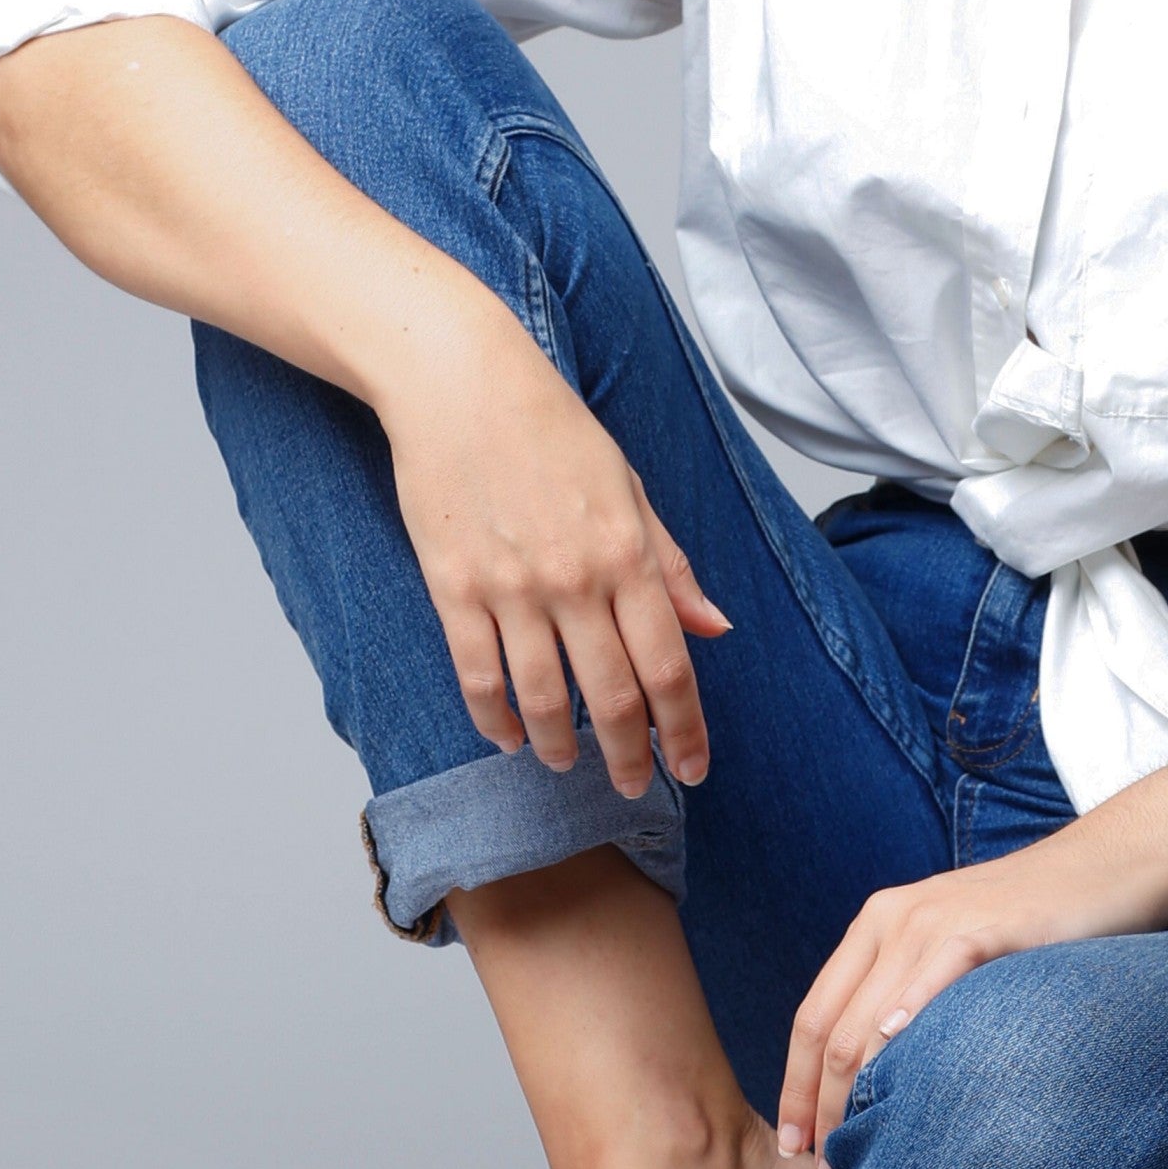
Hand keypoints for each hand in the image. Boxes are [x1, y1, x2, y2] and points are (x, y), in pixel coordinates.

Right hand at [380, 314, 729, 799]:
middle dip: (630, 755)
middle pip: (611, 695)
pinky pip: (477, 675)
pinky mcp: (453, 587)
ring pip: (542, 698)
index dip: (685, 730)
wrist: (459, 382)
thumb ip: (671, 565)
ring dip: (560, 745)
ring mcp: (510, 586)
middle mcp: (574, 578)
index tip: (693, 768)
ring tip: (569, 764)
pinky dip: (494, 718)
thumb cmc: (550, 428)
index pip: (670, 666)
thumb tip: (714, 627)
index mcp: (628, 553)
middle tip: (637, 786)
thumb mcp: (630, 488)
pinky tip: (509, 736)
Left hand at [776, 826, 1167, 1158]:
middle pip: (830, 1031)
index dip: (796, 1088)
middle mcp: (890, 920)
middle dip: (820, 1109)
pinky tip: (898, 1077)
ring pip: (866, 1023)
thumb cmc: (1037, 924)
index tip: (792, 1146)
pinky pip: (930, 984)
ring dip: (854, 1098)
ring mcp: (933, 920)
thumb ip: (912, 996)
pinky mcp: (982, 927)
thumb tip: (880, 1083)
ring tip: (856, 1155)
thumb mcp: (955, 953)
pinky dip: (906, 1029)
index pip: (812, 1018)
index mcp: (875, 927)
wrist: (1111, 866)